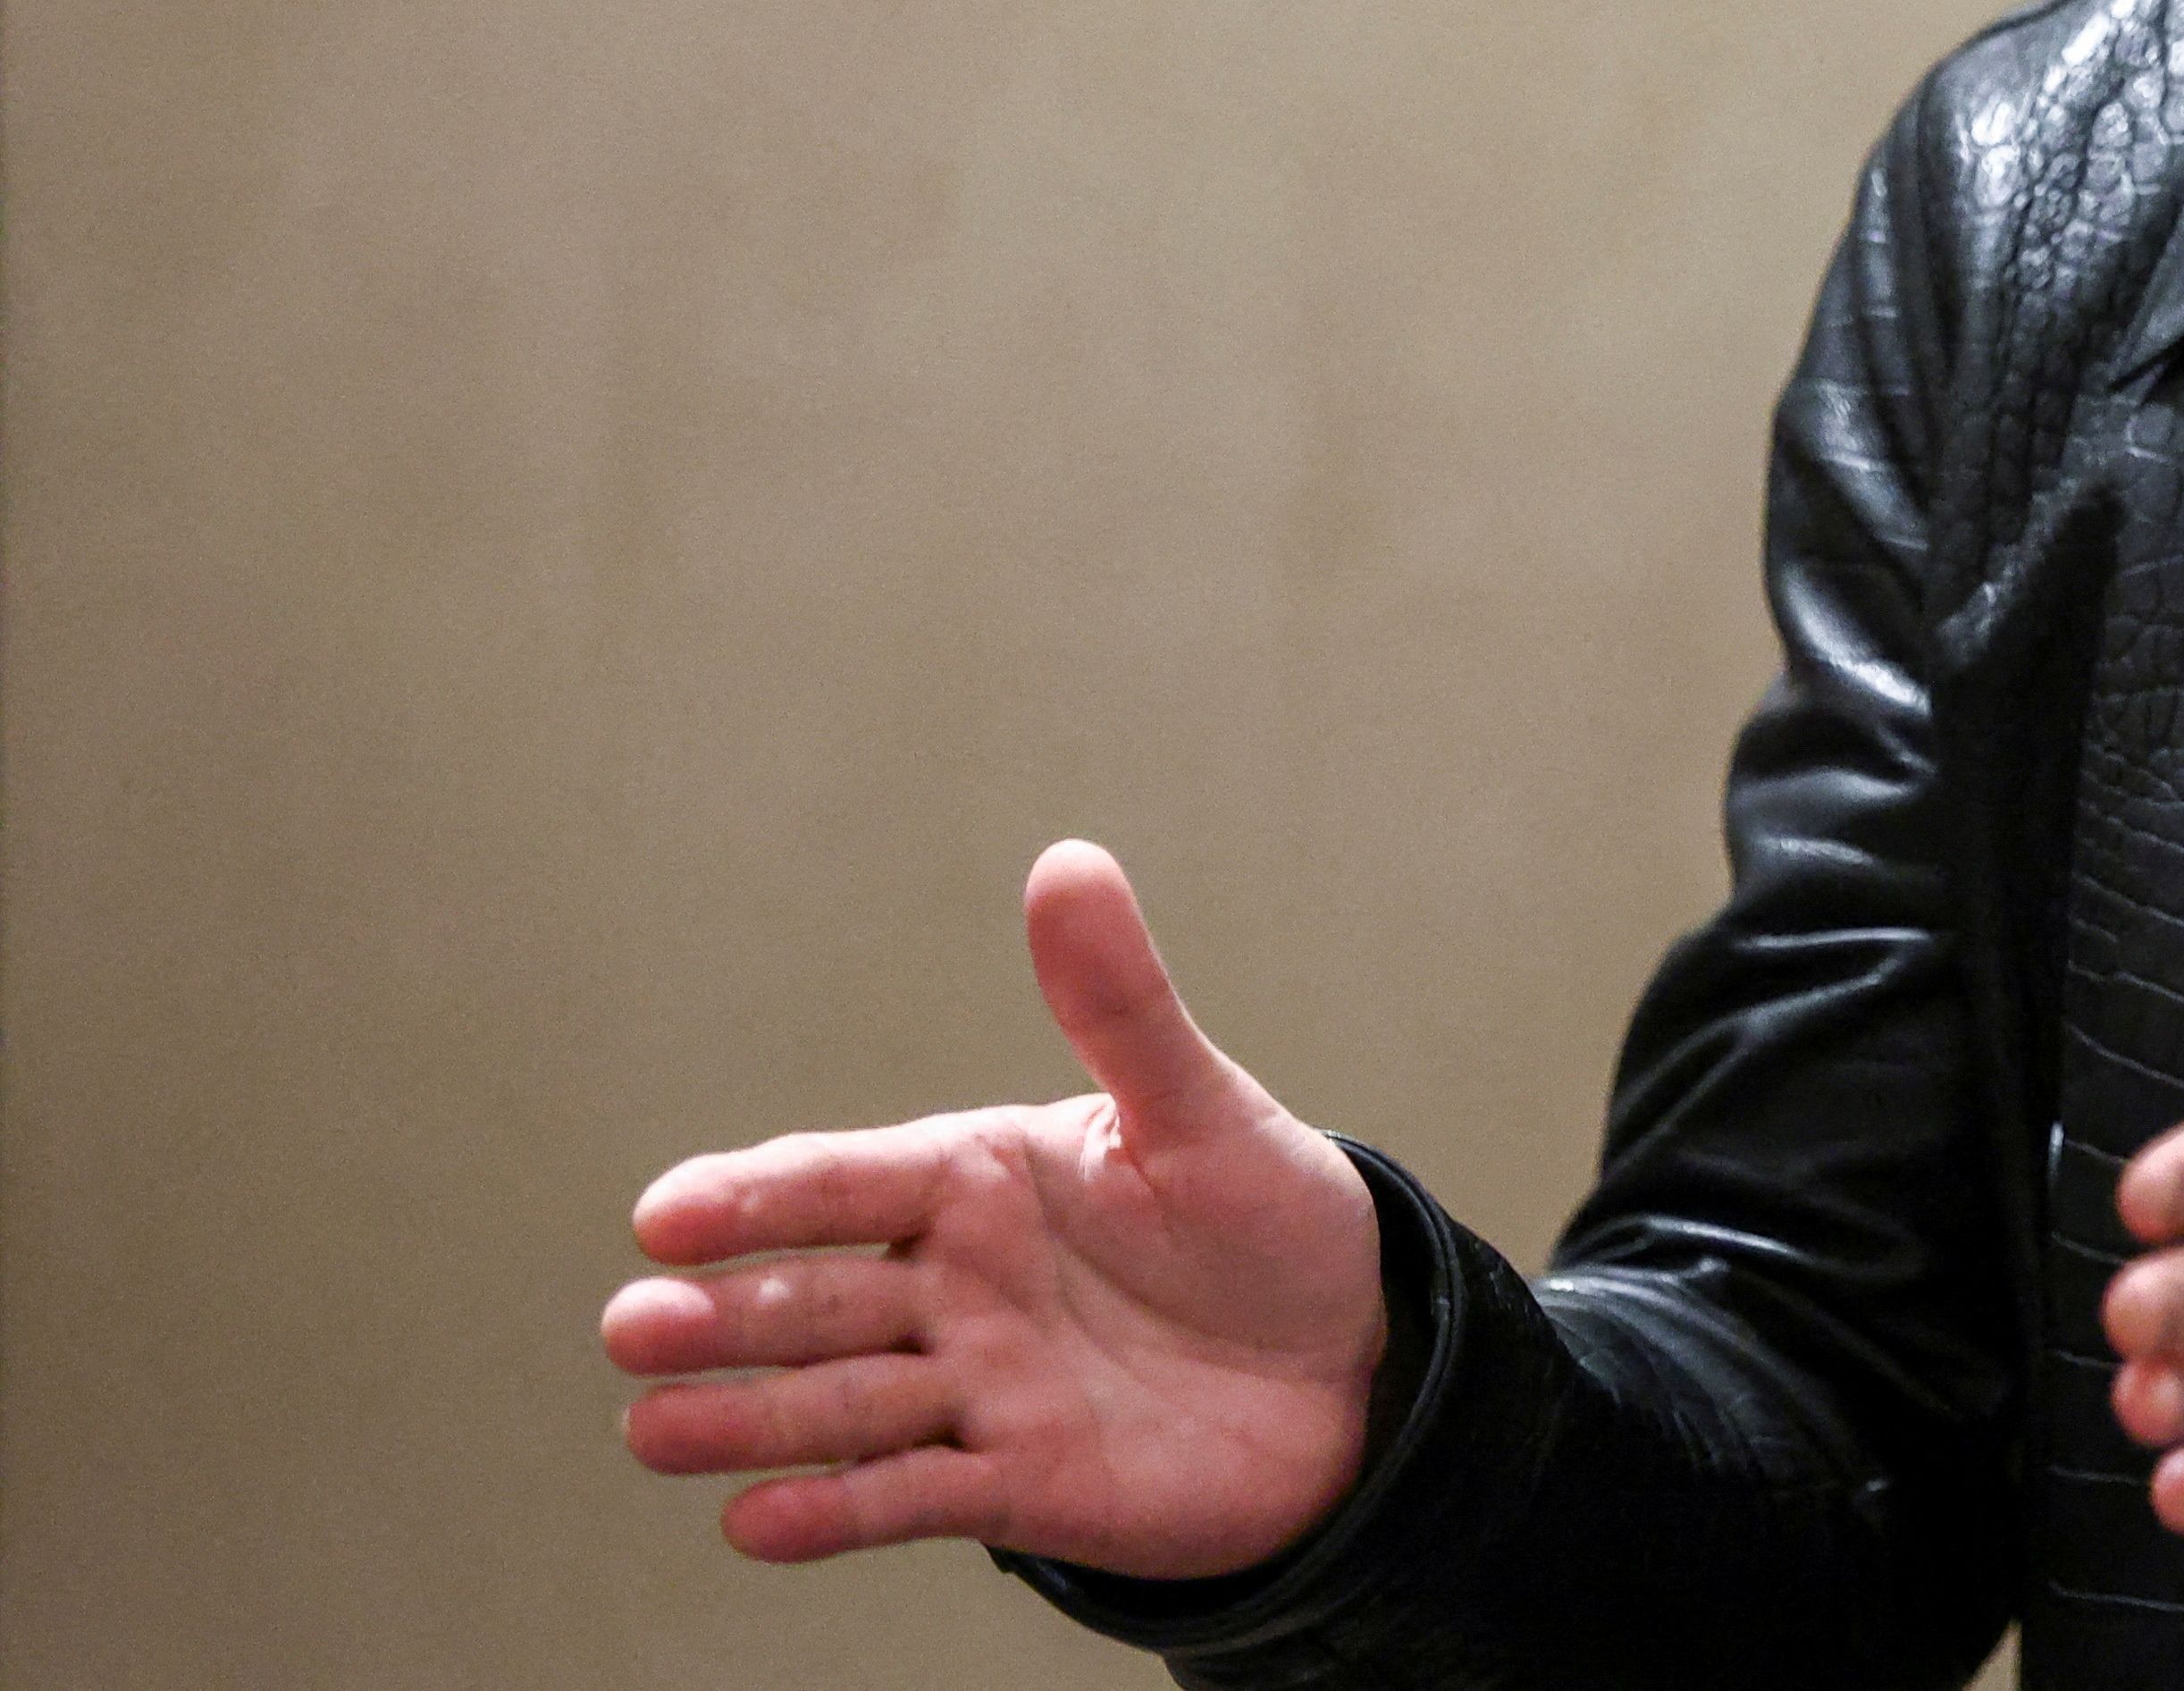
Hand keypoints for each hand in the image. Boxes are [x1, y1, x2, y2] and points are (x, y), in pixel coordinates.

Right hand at [602, 842, 1385, 1573]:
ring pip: (839, 1404)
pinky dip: (835, 1512)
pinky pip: (910, 1498)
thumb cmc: (1266, 1217)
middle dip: (722, 1314)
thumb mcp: (1200, 1108)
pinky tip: (756, 1521)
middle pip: (814, 1299)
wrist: (1349, 1362)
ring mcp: (976, 1387)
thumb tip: (1070, 863)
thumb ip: (1122, 1004)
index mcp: (977, 1179)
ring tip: (654, 1430)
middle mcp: (952, 1284)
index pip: (844, 1181)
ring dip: (748, 1419)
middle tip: (633, 1326)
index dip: (756, 1197)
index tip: (664, 1211)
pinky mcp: (1016, 1484)